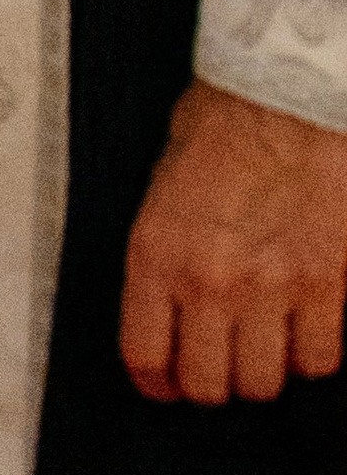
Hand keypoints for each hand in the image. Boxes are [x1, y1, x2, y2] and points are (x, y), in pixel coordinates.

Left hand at [120, 79, 346, 403]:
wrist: (290, 89)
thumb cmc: (225, 121)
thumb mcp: (165, 183)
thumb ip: (167, 252)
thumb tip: (171, 305)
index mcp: (157, 254)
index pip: (146, 357)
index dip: (159, 383)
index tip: (169, 384)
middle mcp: (211, 282)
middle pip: (210, 385)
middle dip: (215, 381)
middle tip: (224, 362)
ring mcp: (274, 288)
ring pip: (267, 381)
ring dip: (267, 368)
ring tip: (268, 342)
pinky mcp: (329, 285)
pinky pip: (321, 358)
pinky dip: (315, 352)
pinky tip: (308, 326)